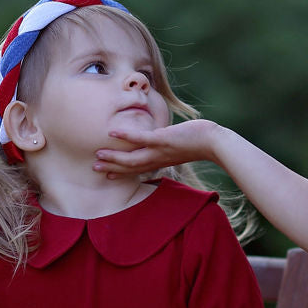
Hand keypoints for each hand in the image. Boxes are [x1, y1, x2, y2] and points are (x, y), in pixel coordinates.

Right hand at [93, 118, 216, 176]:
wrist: (213, 142)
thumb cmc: (198, 142)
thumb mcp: (178, 147)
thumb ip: (166, 146)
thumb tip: (160, 139)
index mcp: (159, 162)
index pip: (137, 169)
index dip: (121, 172)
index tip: (107, 175)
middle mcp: (157, 160)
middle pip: (130, 167)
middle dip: (112, 168)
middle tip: (95, 168)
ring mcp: (158, 151)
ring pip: (132, 157)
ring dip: (114, 157)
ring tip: (98, 155)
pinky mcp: (162, 140)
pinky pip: (140, 139)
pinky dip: (126, 137)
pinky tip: (112, 132)